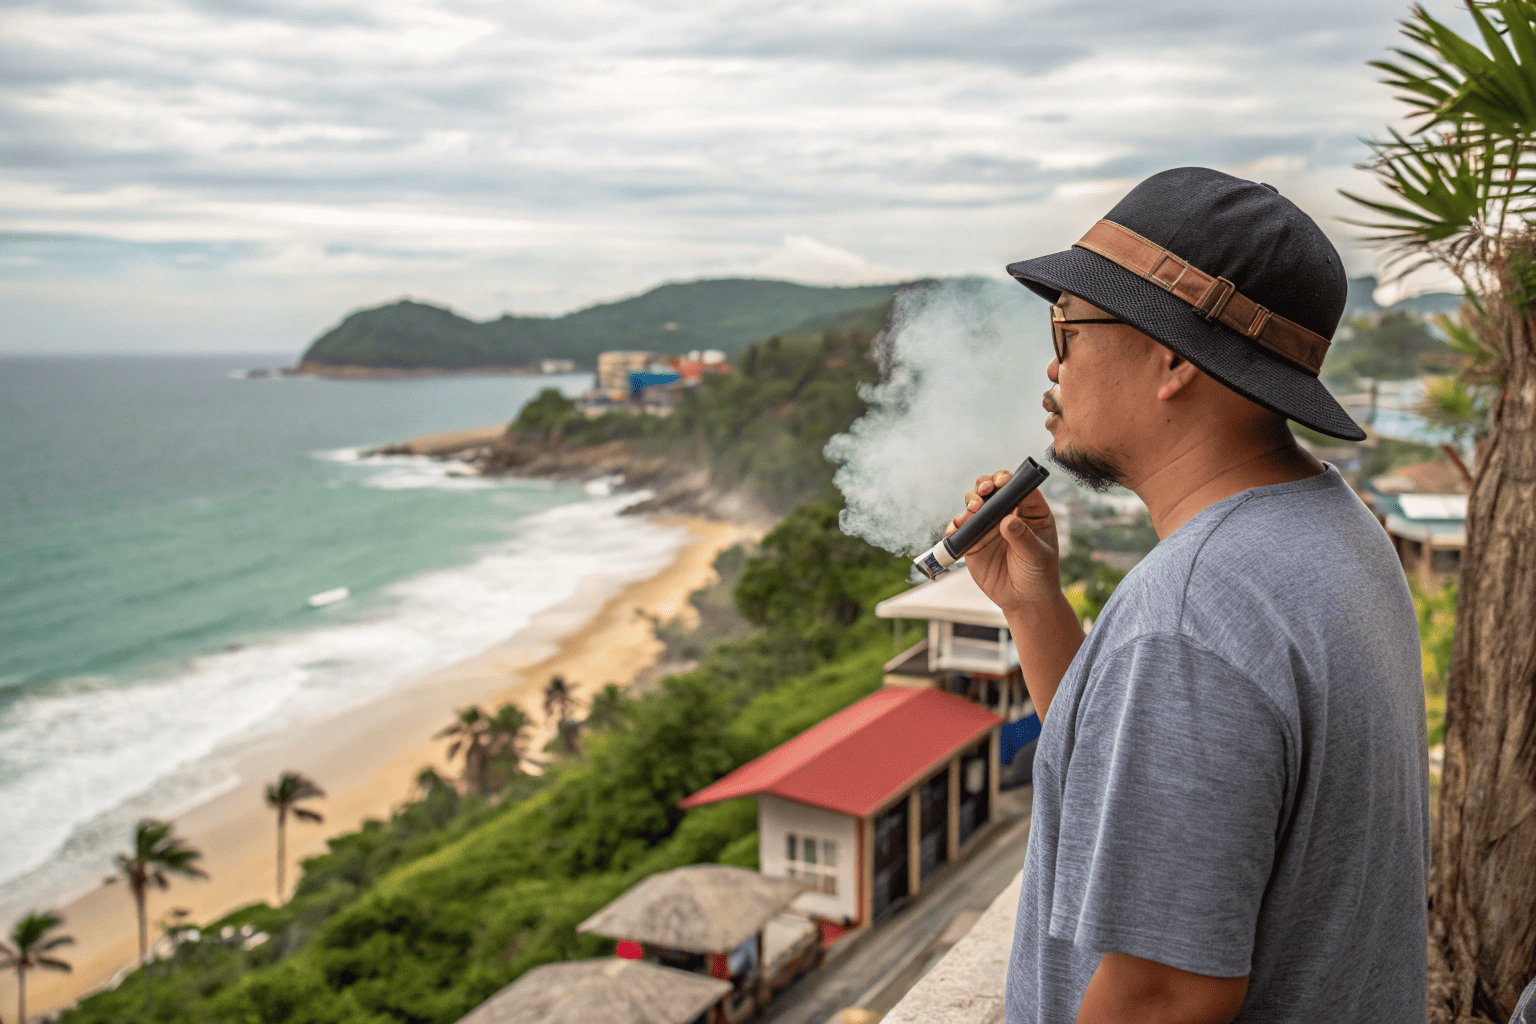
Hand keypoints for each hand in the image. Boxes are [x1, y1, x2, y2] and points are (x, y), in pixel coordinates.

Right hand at [947, 469, 1062, 612]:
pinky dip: (955, 526)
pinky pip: (960, 528)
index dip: (1009, 480)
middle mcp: (1007, 513)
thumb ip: (1023, 537)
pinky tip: (956, 529)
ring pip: (974, 503)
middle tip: (984, 492)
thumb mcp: (1037, 556)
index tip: (1002, 482)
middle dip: (985, 485)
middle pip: (992, 488)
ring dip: (970, 501)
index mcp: (1030, 512)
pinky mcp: (973, 541)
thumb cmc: (1039, 575)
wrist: (1024, 601)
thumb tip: (1007, 520)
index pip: (1019, 487)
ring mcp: (988, 526)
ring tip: (973, 511)